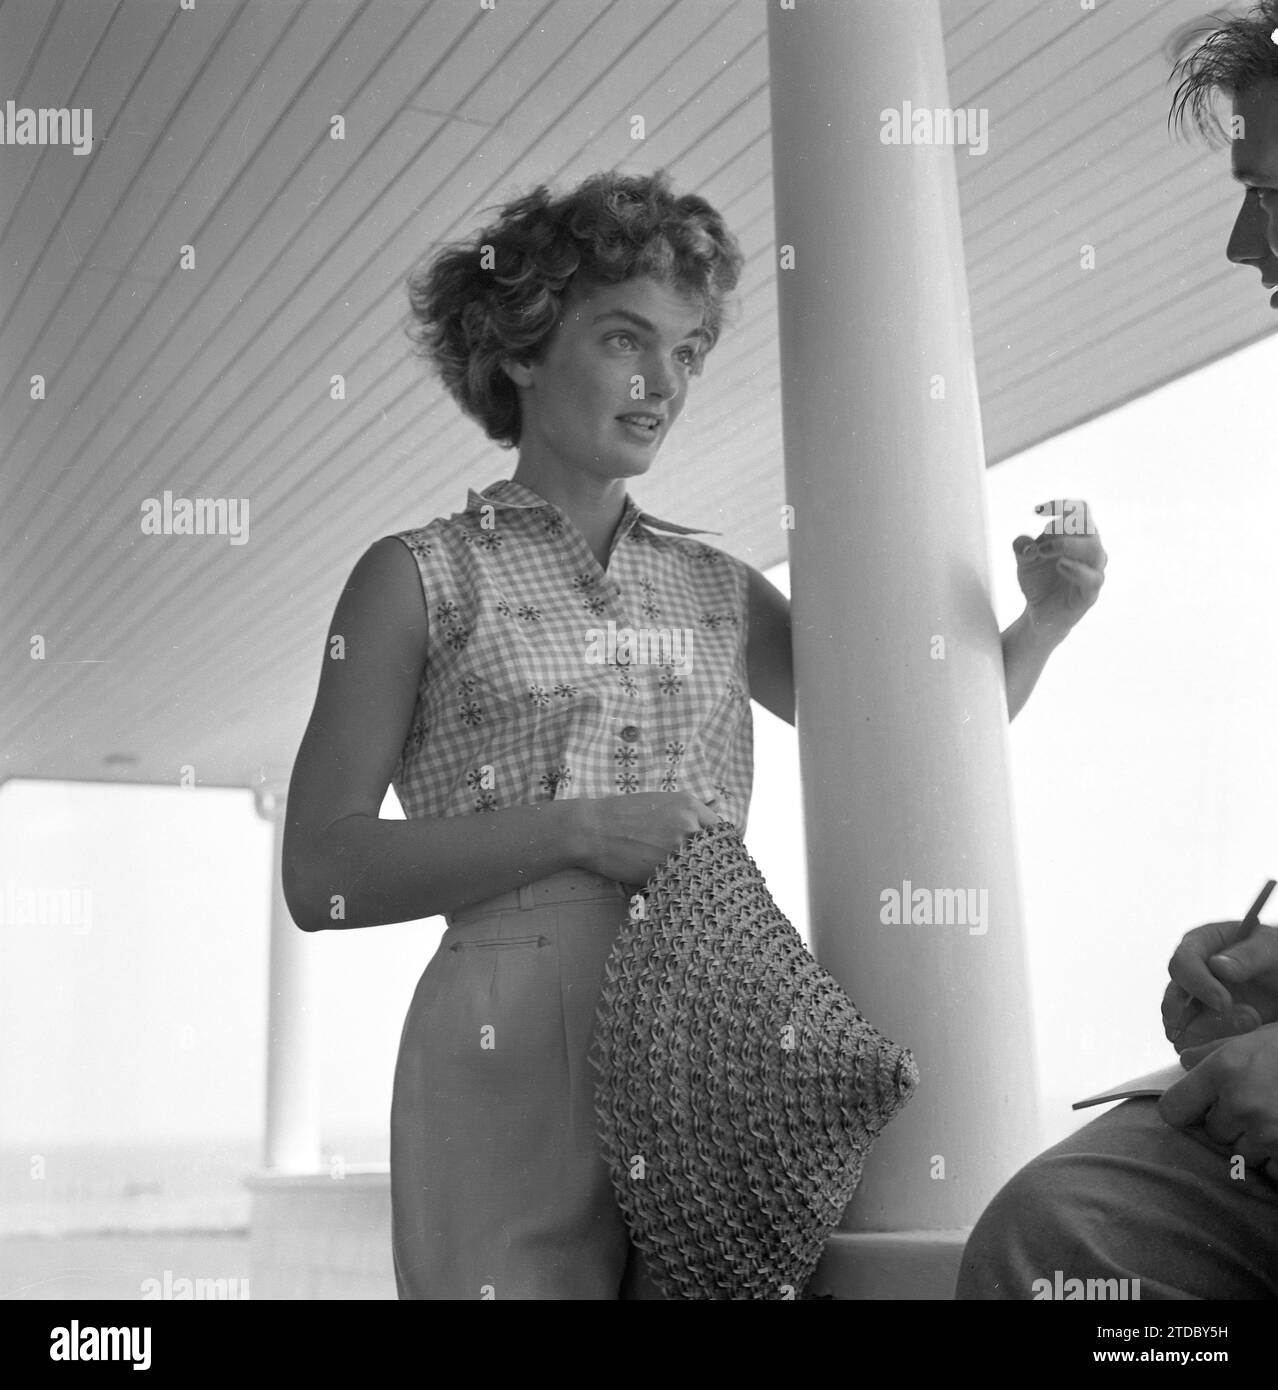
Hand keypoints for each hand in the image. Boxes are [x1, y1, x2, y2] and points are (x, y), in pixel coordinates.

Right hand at [574, 792, 721, 884]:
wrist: (592, 830)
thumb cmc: (622, 815)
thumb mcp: (660, 803)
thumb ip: (687, 815)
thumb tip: (709, 827)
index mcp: (690, 805)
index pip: (723, 830)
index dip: (720, 845)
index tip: (715, 856)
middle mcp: (690, 824)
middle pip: (718, 851)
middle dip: (712, 863)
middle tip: (707, 874)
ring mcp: (679, 848)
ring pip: (704, 868)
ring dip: (699, 876)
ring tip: (692, 884)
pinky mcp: (666, 869)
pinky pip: (684, 881)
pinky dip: (682, 885)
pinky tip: (674, 887)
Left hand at [1012, 498, 1106, 645]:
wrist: (1039, 613)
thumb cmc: (1038, 581)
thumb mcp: (1024, 561)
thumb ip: (1022, 548)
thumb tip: (1026, 544)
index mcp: (1077, 537)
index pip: (1080, 511)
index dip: (1062, 505)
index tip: (1037, 510)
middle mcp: (1090, 551)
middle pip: (1089, 527)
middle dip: (1063, 527)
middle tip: (1041, 539)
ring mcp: (1093, 572)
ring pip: (1095, 551)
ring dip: (1068, 545)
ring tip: (1045, 550)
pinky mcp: (1090, 594)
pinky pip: (1092, 579)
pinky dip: (1077, 570)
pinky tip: (1060, 565)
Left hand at [1158, 1023, 1277, 1175]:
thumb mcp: (1256, 1038)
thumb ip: (1215, 1050)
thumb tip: (1184, 1060)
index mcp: (1224, 1070)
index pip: (1174, 1109)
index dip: (1186, 1110)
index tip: (1198, 1108)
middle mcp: (1241, 1103)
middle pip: (1213, 1133)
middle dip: (1230, 1123)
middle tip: (1258, 1105)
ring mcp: (1269, 1133)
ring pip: (1243, 1154)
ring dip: (1257, 1143)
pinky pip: (1272, 1171)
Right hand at [1161, 919, 1277, 1053]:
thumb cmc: (1277, 957)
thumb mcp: (1271, 949)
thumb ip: (1247, 955)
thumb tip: (1217, 966)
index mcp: (1200, 946)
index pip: (1182, 964)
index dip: (1197, 985)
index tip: (1224, 1003)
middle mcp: (1191, 977)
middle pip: (1172, 1001)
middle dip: (1195, 1020)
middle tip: (1231, 1024)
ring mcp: (1196, 1004)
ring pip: (1180, 1029)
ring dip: (1209, 1036)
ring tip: (1249, 1026)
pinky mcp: (1205, 1028)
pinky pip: (1196, 1045)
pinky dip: (1214, 1047)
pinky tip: (1241, 1038)